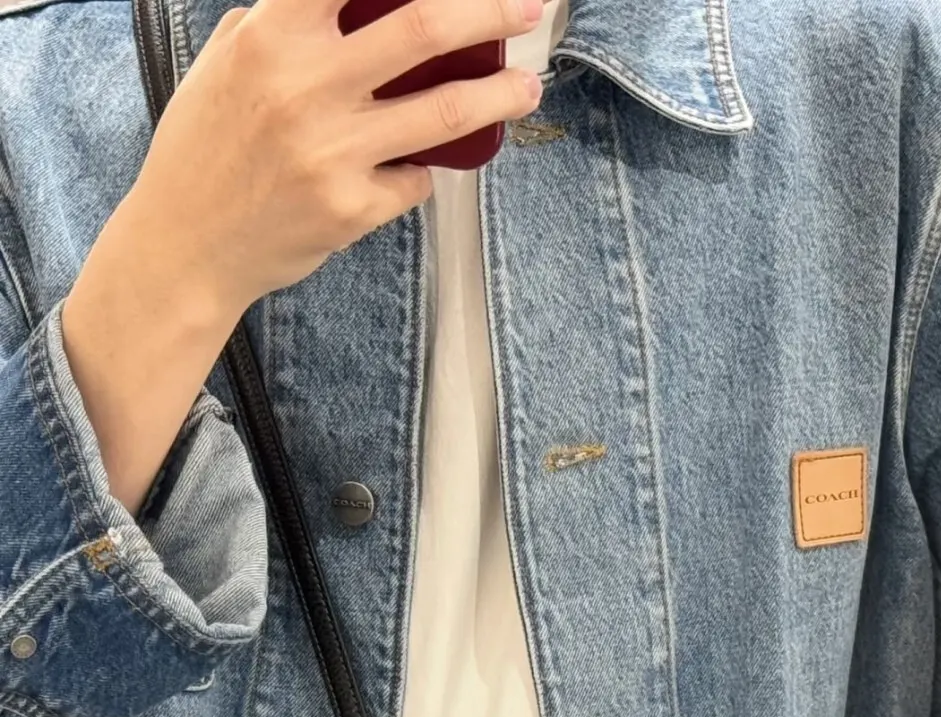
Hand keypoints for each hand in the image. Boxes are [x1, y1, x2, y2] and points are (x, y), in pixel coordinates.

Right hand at [128, 0, 546, 315]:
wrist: (186, 244)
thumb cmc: (206, 147)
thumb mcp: (229, 62)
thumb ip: (285, 25)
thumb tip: (351, 3)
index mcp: (272, 36)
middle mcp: (307, 87)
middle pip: (424, 28)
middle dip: (489, 10)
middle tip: (527, 7)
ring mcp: (334, 152)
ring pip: (444, 112)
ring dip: (500, 97)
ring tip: (529, 87)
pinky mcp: (353, 208)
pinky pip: (415, 179)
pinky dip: (420, 170)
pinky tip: (411, 168)